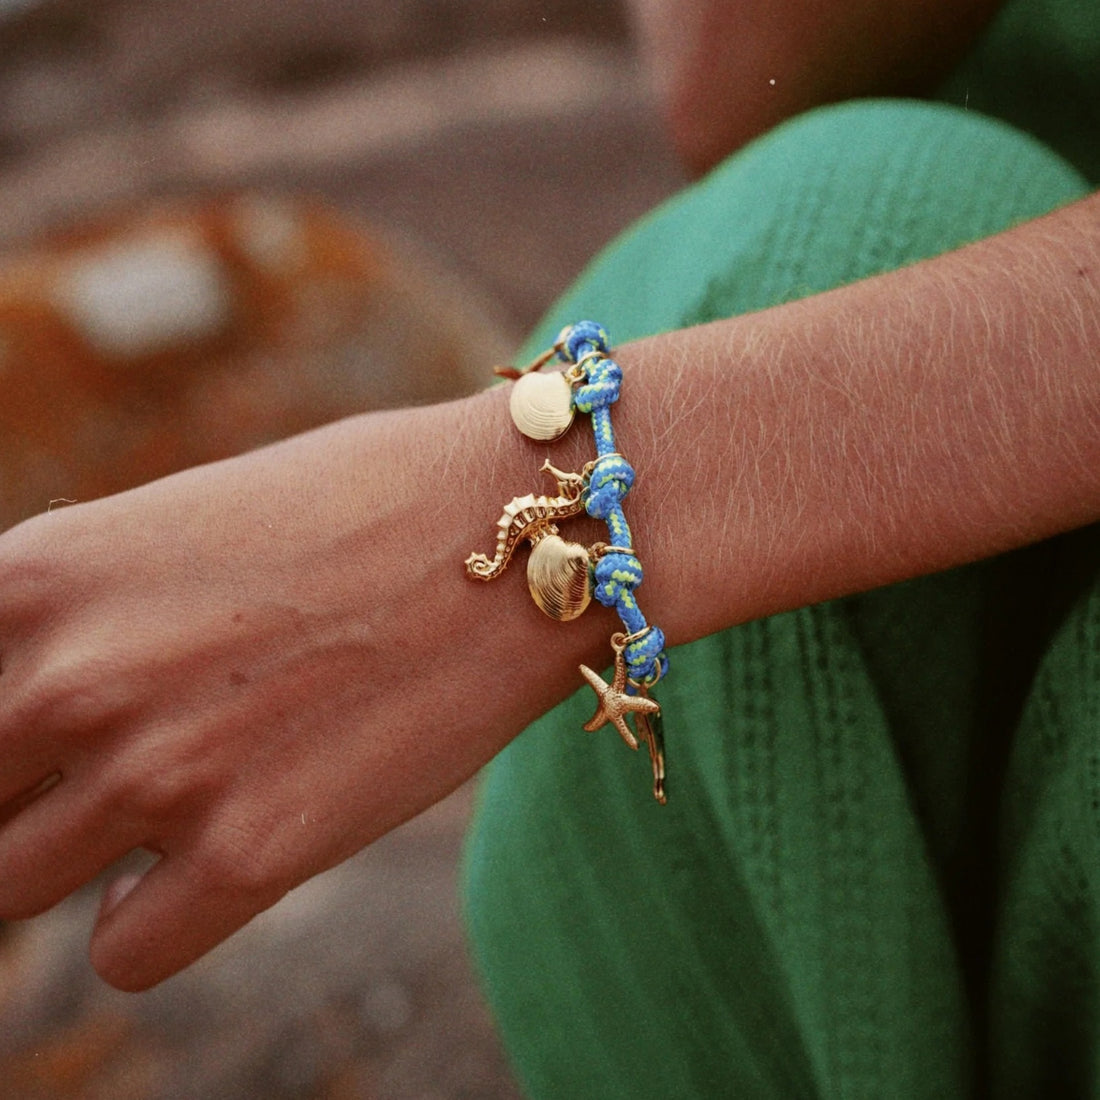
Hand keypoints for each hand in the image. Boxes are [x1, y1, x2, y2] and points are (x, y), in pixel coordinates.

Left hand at [0, 394, 603, 989]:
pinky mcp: (253, 856)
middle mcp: (69, 680)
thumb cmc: (365, 502)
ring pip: (14, 890)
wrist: (523, 533)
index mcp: (34, 575)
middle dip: (27, 790)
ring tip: (178, 797)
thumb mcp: (183, 521)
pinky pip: (123, 952)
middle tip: (112, 764)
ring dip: (84, 855)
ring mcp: (157, 775)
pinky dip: (155, 916)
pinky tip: (223, 848)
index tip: (37, 744)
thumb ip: (84, 606)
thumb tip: (31, 690)